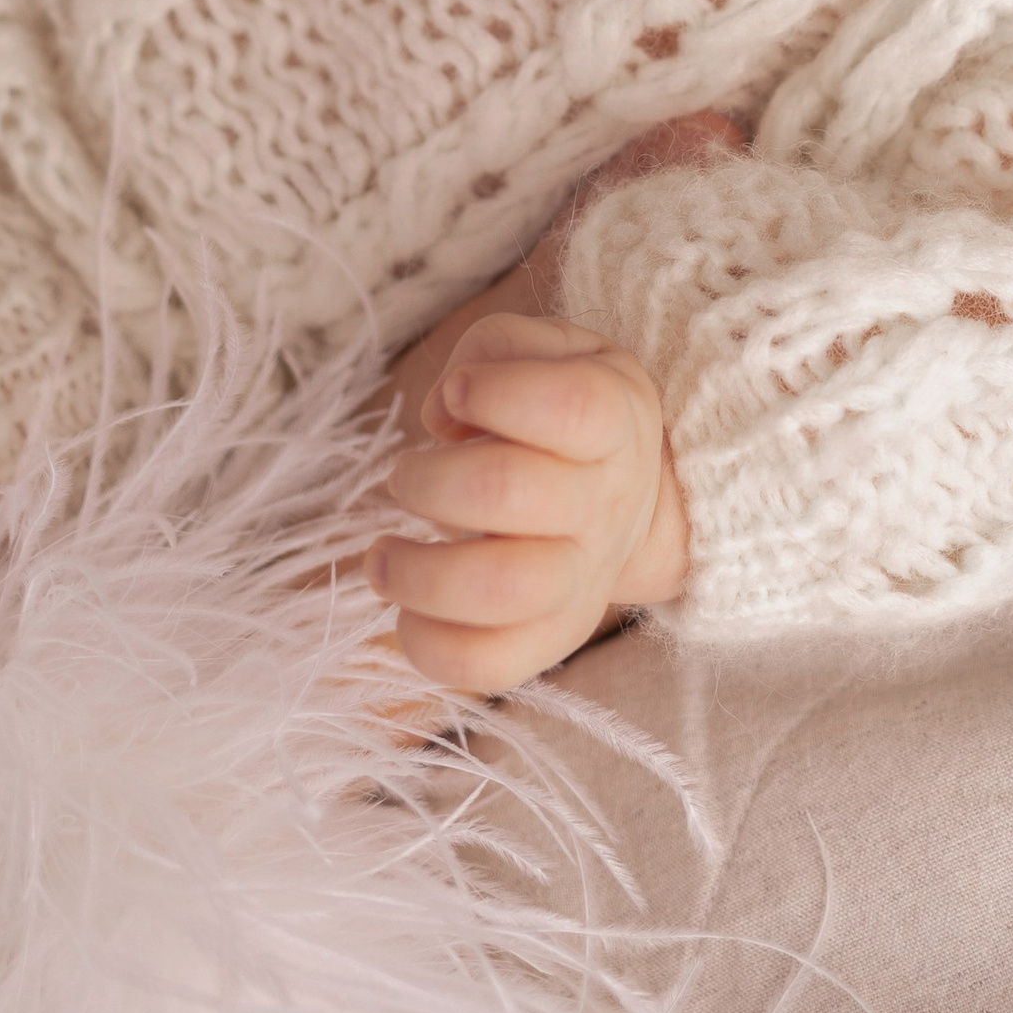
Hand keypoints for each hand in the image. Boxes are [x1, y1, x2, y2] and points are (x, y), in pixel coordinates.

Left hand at [371, 313, 688, 695]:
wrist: (632, 496)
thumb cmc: (566, 409)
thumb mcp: (551, 348)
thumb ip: (492, 353)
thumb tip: (443, 416)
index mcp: (615, 420)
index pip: (572, 405)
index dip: (497, 391)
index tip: (455, 393)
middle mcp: (606, 503)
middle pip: (509, 491)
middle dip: (428, 478)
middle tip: (403, 475)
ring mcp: (584, 580)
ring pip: (500, 589)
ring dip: (416, 572)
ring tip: (380, 557)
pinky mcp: (554, 637)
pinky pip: (491, 665)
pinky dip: (429, 645)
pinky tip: (405, 611)